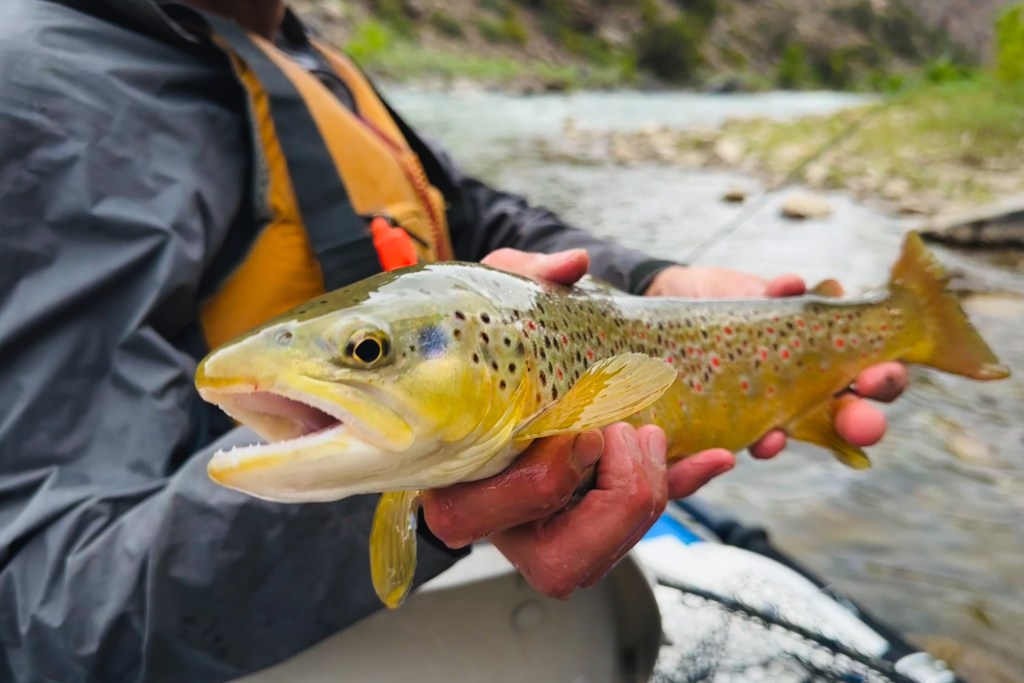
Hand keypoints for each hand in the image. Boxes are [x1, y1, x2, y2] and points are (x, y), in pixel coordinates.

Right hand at [420, 249, 734, 599]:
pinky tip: (713, 455)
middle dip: (613, 501)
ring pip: (602, 558)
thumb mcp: (495, 295)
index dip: (548, 476)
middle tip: (623, 433)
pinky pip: (639, 526)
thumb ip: (525, 276)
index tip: (582, 424)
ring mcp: (548, 525)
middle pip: (557, 561)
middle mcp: (500, 518)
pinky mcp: (591, 515)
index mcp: (454, 476)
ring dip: (647, 497)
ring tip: (652, 434)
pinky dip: (681, 489)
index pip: (484, 513)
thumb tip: (575, 267)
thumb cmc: (490, 332)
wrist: (507, 353)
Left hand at [645, 265, 908, 458]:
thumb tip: (791, 285)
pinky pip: (734, 445)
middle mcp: (805, 391)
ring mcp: (765, 410)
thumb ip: (777, 295)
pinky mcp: (725, 424)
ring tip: (778, 438)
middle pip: (845, 417)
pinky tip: (744, 448)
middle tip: (863, 427)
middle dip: (858, 424)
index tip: (874, 379)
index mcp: (828, 357)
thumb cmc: (730, 297)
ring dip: (783, 441)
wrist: (676, 302)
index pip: (871, 376)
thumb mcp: (756, 292)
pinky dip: (742, 449)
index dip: (882, 380)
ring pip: (784, 438)